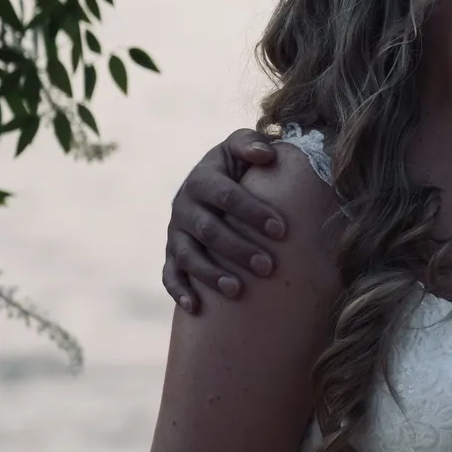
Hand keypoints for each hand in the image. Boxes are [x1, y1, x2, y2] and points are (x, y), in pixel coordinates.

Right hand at [163, 131, 284, 313]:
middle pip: (208, 230)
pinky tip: (196, 308)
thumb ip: (250, 144)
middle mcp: (184, 206)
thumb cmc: (235, 165)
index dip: (252, 212)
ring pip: (188, 256)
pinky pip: (170, 274)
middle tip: (268, 267)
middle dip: (238, 249)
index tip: (281, 230)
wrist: (209, 182)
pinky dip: (179, 291)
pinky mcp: (171, 254)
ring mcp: (176, 232)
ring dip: (211, 274)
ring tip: (237, 290)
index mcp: (202, 179)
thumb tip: (267, 155)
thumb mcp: (238, 146)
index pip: (226, 195)